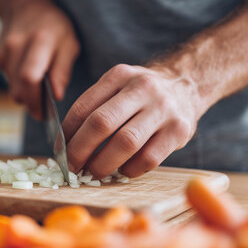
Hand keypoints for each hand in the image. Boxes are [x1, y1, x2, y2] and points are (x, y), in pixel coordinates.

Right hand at [0, 0, 79, 119]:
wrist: (26, 6)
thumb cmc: (54, 27)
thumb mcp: (69, 43)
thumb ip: (62, 70)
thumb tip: (56, 95)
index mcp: (40, 41)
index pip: (30, 77)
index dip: (35, 101)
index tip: (43, 114)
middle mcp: (17, 46)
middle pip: (18, 88)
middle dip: (30, 103)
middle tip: (42, 109)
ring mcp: (4, 51)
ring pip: (12, 87)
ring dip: (25, 93)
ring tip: (38, 85)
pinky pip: (7, 80)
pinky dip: (17, 83)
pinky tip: (26, 72)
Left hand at [62, 64, 205, 177]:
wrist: (187, 86)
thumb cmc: (141, 95)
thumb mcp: (118, 87)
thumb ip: (95, 108)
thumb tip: (65, 144)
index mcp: (120, 75)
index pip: (84, 107)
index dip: (67, 133)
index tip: (60, 151)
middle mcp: (143, 88)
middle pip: (102, 123)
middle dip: (80, 150)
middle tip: (71, 167)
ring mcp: (163, 109)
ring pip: (125, 143)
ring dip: (103, 164)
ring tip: (94, 172)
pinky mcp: (180, 130)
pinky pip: (148, 158)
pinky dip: (130, 169)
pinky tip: (123, 169)